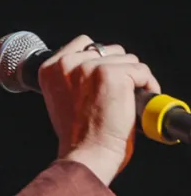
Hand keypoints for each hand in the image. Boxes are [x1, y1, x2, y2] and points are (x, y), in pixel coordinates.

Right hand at [37, 34, 160, 183]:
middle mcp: (67, 63)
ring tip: (124, 101)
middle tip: (114, 96)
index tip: (102, 80)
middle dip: (117, 69)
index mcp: (49, 69)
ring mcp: (89, 67)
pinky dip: (146, 86)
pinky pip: (141, 71)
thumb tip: (94, 66)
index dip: (98, 60)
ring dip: (132, 79)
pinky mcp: (112, 74)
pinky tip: (135, 103)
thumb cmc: (76, 133)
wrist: (86, 153)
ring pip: (127, 59)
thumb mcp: (60, 98)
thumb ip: (71, 77)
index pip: (83, 43)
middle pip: (108, 50)